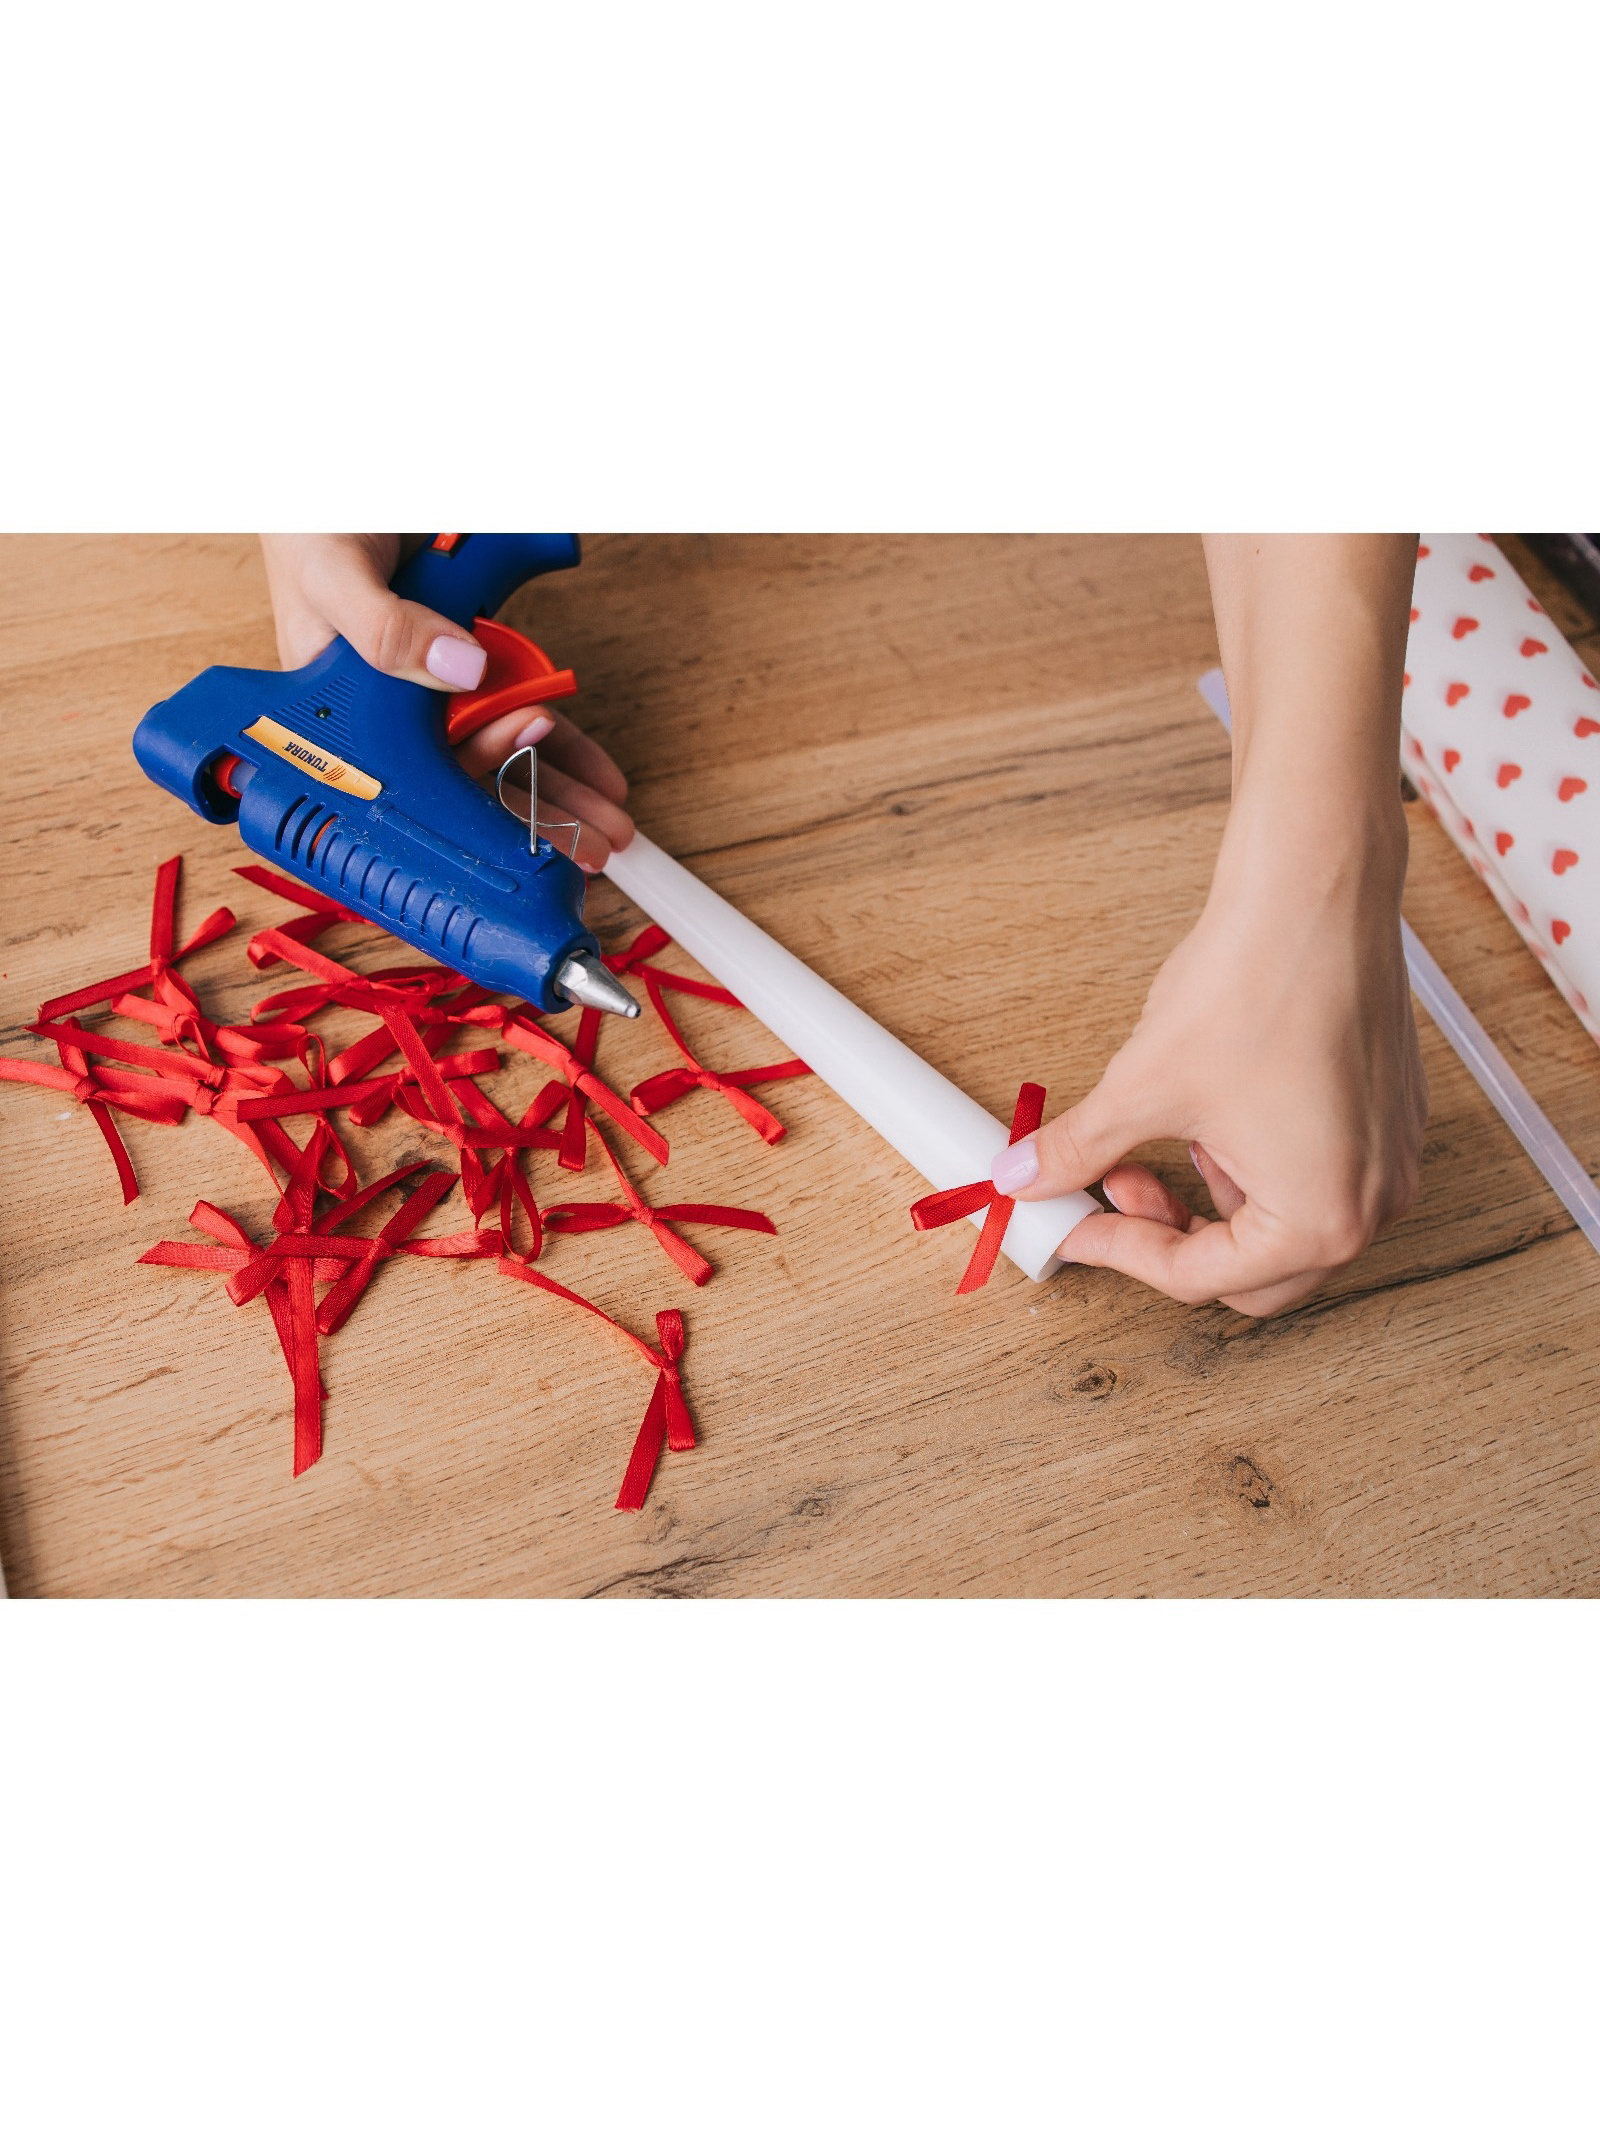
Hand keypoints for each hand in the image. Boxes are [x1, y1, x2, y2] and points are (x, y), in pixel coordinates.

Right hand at [259, 534, 633, 870]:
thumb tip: (461, 670)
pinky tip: (596, 770)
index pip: (419, 777)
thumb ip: (387, 627)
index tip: (535, 792)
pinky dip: (559, 738)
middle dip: (539, 815)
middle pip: (473, 780)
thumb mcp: (335, 576)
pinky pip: (516, 706)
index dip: (480, 790)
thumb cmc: (310, 523)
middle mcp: (390, 716)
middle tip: (597, 848)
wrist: (334, 475)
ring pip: (504, 751)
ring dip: (561, 787)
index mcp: (344, 718)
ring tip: (611, 823)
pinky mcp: (463, 658)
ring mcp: (431, 688)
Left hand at [994, 802, 1426, 1315]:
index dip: (1121, 1251)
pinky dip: (1256, 1165)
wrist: (1315, 891)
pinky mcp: (1389, 1117)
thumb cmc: (1258, 983)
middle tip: (1117, 1189)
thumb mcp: (1143, 1087)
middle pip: (1253, 1275)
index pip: (1199, 1277)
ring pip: (1284, 1226)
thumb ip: (1080, 1150)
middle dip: (1174, 1237)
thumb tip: (1027, 1176)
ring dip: (1213, 1200)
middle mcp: (1373, 1204)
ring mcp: (1390, 1160)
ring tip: (1161, 1138)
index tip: (1078, 1224)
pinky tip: (1212, 1113)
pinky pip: (1317, 1174)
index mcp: (1320, 1220)